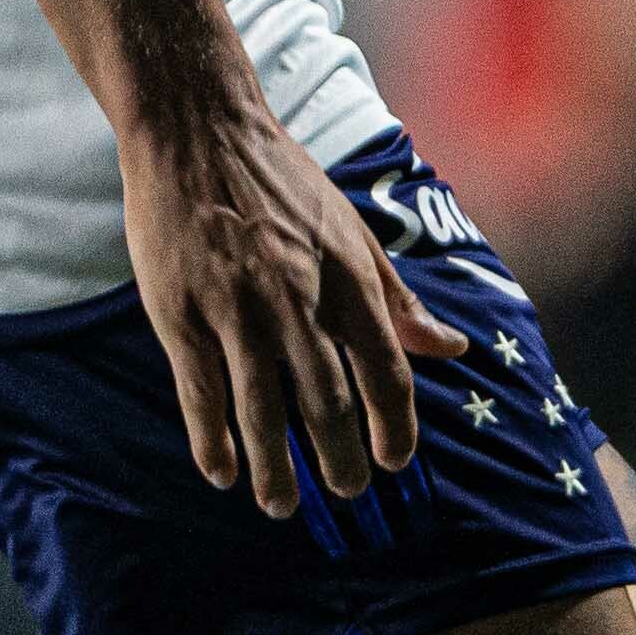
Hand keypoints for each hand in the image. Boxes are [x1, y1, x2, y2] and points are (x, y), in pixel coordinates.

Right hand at [119, 96, 464, 516]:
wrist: (198, 129)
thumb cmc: (280, 179)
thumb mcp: (352, 230)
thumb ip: (398, 298)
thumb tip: (452, 348)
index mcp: (347, 278)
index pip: (386, 373)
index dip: (395, 428)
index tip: (393, 464)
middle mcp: (298, 300)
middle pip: (328, 406)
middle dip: (341, 461)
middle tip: (345, 492)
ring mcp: (237, 310)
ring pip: (264, 414)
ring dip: (275, 471)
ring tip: (281, 505)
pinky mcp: (183, 314)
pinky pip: (202, 395)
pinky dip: (214, 443)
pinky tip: (222, 473)